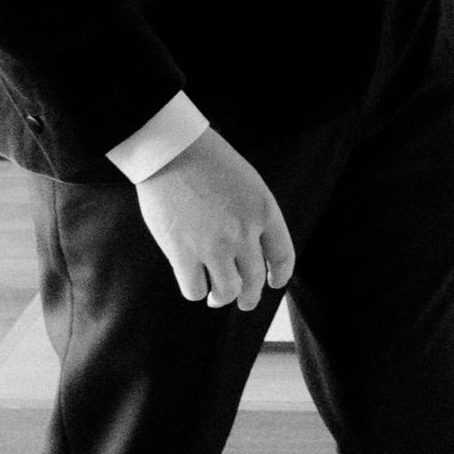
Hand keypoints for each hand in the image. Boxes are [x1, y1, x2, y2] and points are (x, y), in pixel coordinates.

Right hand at [134, 127, 296, 309]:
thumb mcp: (249, 184)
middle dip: (249, 297)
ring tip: (216, 297)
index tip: (273, 283)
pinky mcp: (183, 255)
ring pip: (226, 292)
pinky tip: (194, 283)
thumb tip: (252, 248)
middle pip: (254, 281)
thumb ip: (254, 215)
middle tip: (243, 301)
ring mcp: (214, 247)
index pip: (282, 256)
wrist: (171, 152)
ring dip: (221, 298)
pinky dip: (196, 291)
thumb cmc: (208, 161)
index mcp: (264, 212)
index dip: (280, 275)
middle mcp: (244, 233)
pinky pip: (195, 290)